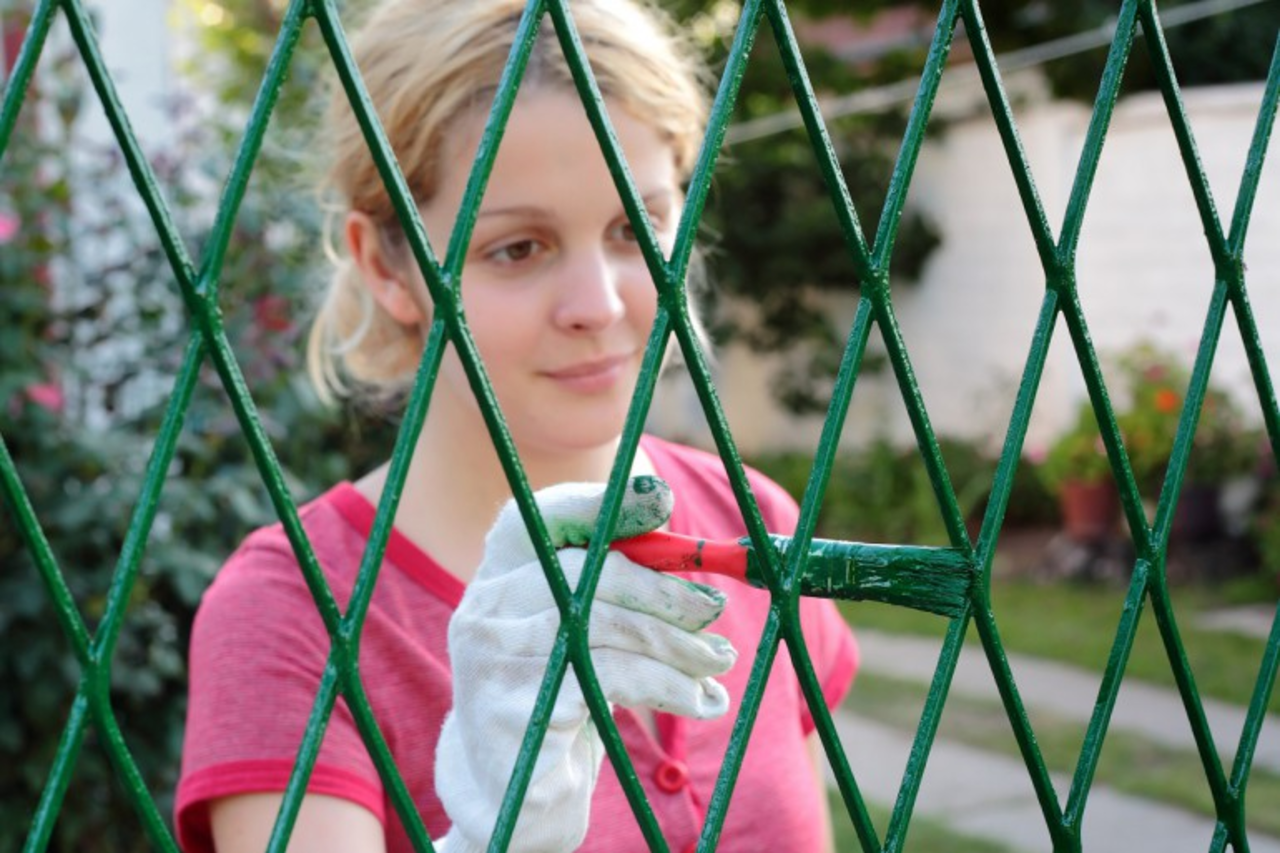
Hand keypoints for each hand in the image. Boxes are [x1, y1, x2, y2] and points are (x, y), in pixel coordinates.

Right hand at [435, 476, 735, 852]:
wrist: (510, 800)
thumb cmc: (559, 700)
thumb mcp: (582, 637)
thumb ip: (617, 594)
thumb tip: (699, 568)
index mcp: (497, 578)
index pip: (539, 517)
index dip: (601, 504)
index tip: (661, 501)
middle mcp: (485, 610)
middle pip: (589, 571)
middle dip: (665, 589)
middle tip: (714, 611)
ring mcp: (495, 660)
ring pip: (610, 625)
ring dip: (680, 644)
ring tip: (718, 662)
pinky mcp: (519, 708)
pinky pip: (614, 676)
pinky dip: (671, 684)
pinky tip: (701, 700)